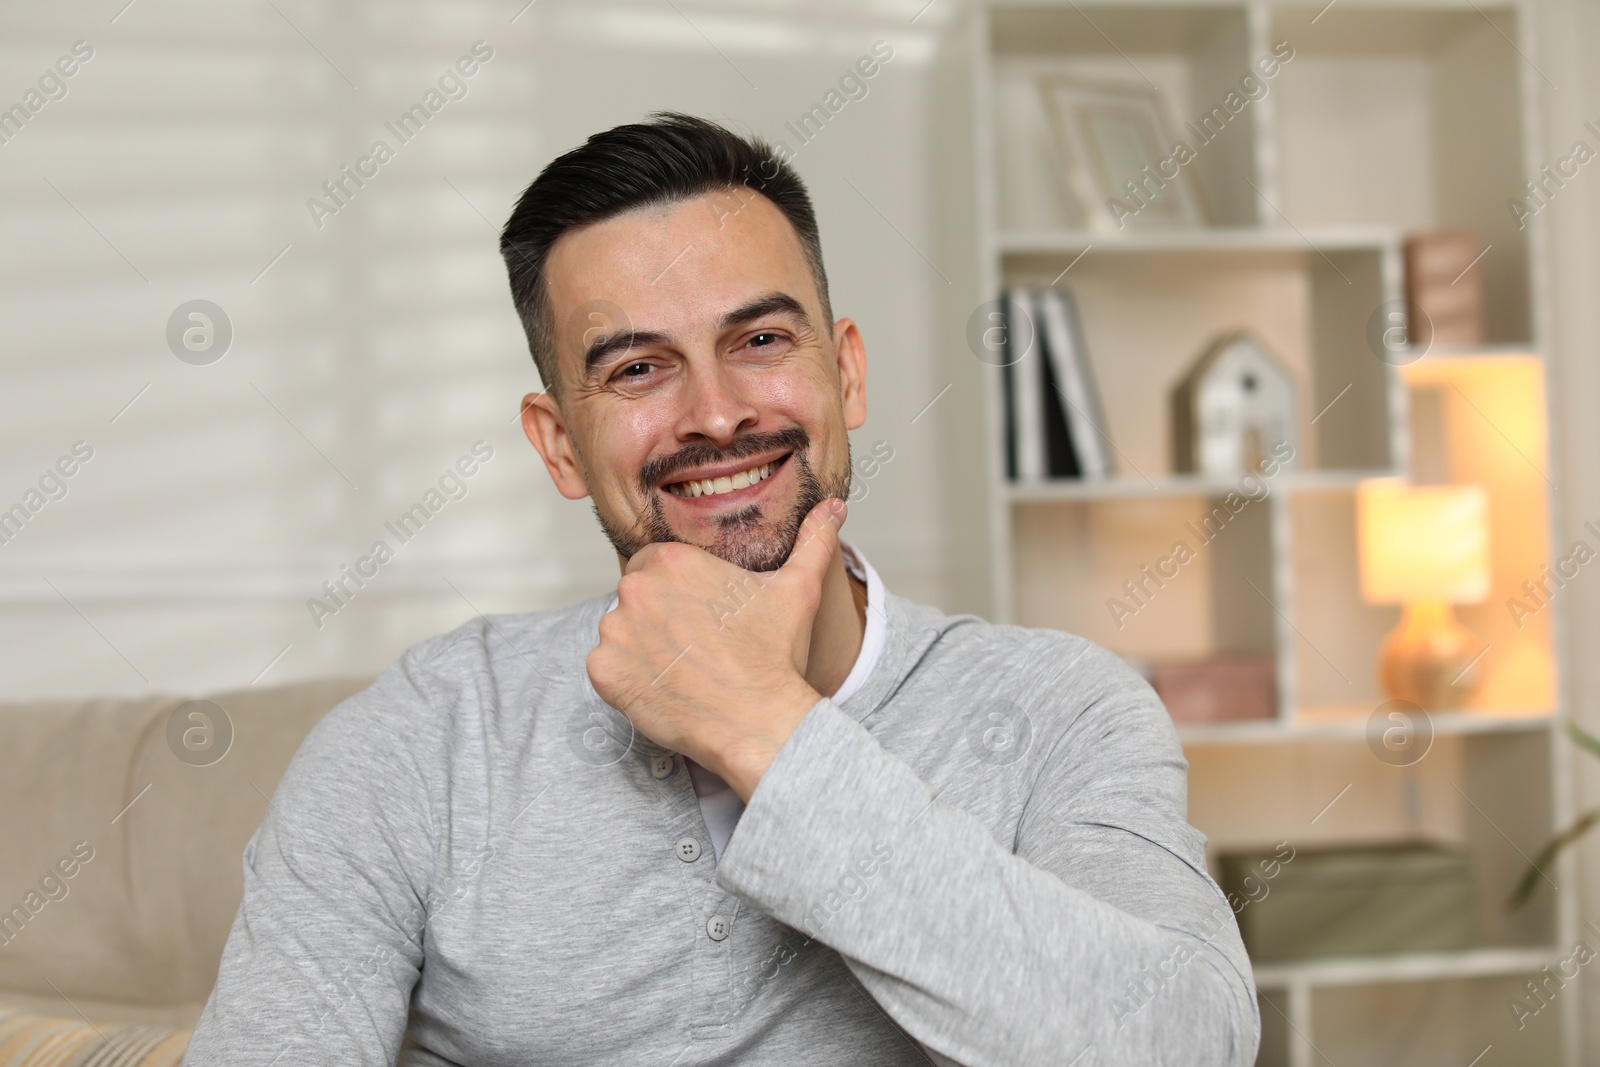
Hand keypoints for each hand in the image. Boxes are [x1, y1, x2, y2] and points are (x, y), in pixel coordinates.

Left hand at [587, 497, 846, 800]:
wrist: (758, 722)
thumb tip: (834, 509)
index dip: (677, 592)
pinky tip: (665, 688)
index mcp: (673, 561)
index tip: (700, 617)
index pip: (654, 565)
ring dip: (641, 649)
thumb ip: (812, 541)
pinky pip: (605, 669)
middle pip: (636, 597)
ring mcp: (615, 631)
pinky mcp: (604, 672)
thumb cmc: (775, 658)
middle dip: (659, 619)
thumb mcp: (798, 590)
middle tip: (695, 647)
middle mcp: (636, 589)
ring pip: (620, 633)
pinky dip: (627, 680)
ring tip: (683, 670)